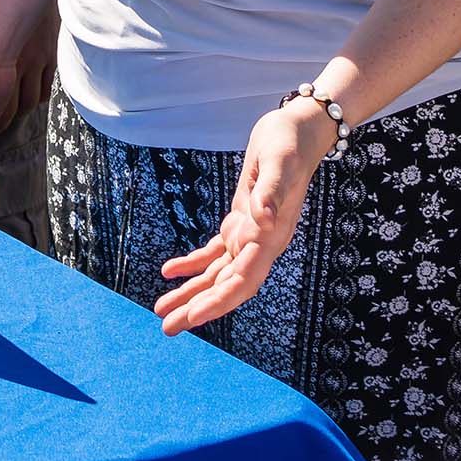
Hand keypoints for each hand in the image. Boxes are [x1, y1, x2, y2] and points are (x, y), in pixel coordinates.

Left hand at [155, 98, 338, 334]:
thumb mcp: (279, 163)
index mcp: (270, 238)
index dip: (218, 302)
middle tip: (166, 328)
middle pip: (225, 286)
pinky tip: (169, 271)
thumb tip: (262, 218)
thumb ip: (271, 193)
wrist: (297, 131)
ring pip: (217, 273)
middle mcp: (261, 243)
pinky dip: (191, 263)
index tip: (192, 318)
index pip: (242, 281)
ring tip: (162, 309)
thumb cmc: (289, 146)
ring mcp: (250, 235)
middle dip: (197, 307)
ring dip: (190, 292)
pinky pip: (213, 252)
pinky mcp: (240, 221)